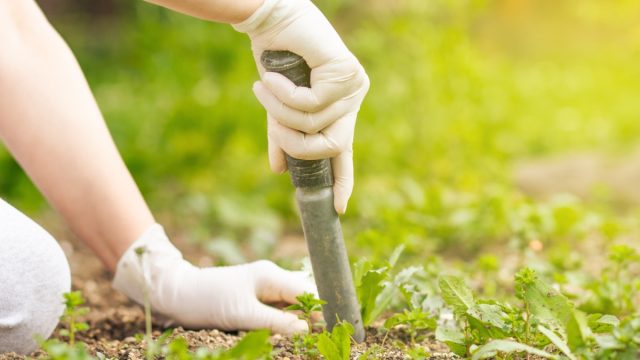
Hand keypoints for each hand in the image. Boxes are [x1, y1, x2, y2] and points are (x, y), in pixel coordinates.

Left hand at [112, 224, 316, 333]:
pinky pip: (279, 309)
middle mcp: (271, 277)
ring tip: (306, 335)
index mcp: (270, 275)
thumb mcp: (243, 315)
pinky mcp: (255, 297)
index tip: (331, 326)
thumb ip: (276, 322)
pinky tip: (287, 332)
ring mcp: (263, 287)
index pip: (307, 290)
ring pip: (292, 304)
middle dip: (312, 315)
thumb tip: (306, 329)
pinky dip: (284, 321)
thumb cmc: (208, 300)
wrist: (177, 295)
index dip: (320, 309)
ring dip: (298, 320)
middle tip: (318, 335)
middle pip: (303, 296)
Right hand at [233, 0, 369, 213]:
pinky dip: (284, 95)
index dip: (343, 180)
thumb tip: (279, 170)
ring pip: (316, 125)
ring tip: (263, 89)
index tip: (338, 207)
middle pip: (333, 145)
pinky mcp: (346, 71)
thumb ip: (281, 136)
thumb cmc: (276, 60)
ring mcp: (354, 85)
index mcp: (340, 109)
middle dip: (295, 143)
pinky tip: (271, 78)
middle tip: (272, 126)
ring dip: (280, 113)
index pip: (344, 151)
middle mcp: (353, 98)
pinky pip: (311, 103)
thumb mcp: (278, 107)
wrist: (271, 20)